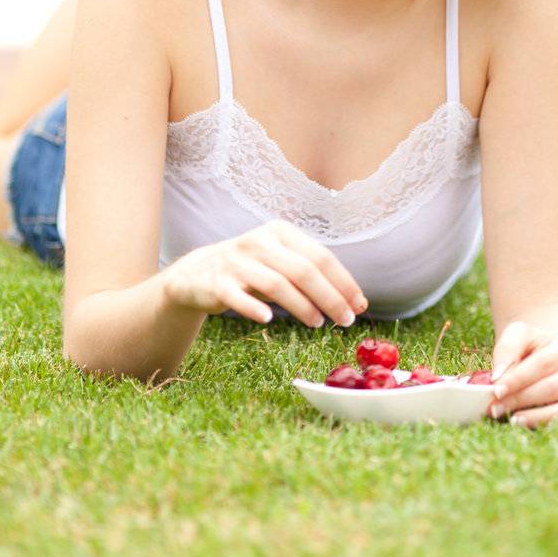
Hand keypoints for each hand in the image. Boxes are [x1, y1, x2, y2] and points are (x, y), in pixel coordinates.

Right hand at [161, 219, 368, 328]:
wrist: (198, 273)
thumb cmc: (252, 270)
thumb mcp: (281, 264)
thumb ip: (312, 277)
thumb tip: (354, 301)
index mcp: (280, 232)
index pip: (320, 256)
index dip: (343, 282)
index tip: (359, 306)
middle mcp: (259, 241)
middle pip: (303, 270)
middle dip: (330, 297)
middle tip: (346, 321)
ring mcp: (236, 261)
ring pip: (277, 284)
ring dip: (302, 306)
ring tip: (318, 324)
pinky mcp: (217, 282)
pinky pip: (238, 297)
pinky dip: (254, 308)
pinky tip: (268, 320)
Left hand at [489, 320, 557, 429]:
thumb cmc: (542, 347)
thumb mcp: (524, 336)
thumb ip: (508, 348)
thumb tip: (498, 376)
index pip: (543, 363)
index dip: (518, 379)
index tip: (497, 390)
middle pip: (554, 387)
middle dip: (522, 400)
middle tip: (496, 409)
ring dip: (539, 418)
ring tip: (514, 420)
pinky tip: (546, 433)